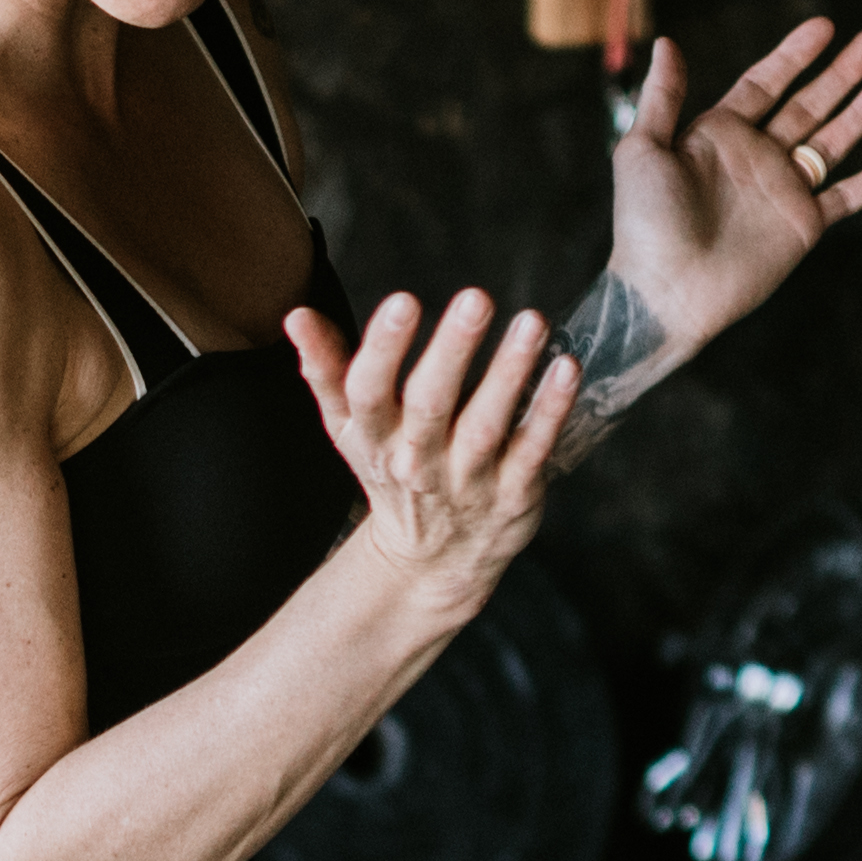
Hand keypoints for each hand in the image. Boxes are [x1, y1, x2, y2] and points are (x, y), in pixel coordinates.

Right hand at [288, 287, 574, 612]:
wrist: (431, 562)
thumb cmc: (390, 472)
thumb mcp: (349, 428)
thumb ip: (326, 369)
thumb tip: (295, 316)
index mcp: (374, 437)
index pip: (368, 392)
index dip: (382, 349)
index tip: (403, 301)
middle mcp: (418, 460)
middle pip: (431, 404)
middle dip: (452, 351)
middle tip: (476, 298)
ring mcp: (468, 480)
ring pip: (487, 425)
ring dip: (510, 372)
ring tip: (532, 321)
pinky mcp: (513, 493)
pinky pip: (534, 449)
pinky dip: (550, 411)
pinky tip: (566, 368)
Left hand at [602, 17, 861, 361]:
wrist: (665, 292)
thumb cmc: (644, 223)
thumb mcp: (642, 149)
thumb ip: (662, 97)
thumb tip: (666, 42)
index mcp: (720, 135)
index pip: (766, 83)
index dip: (795, 55)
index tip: (826, 26)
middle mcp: (757, 157)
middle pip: (810, 104)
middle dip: (843, 73)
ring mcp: (783, 190)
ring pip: (835, 140)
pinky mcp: (803, 225)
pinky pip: (849, 196)